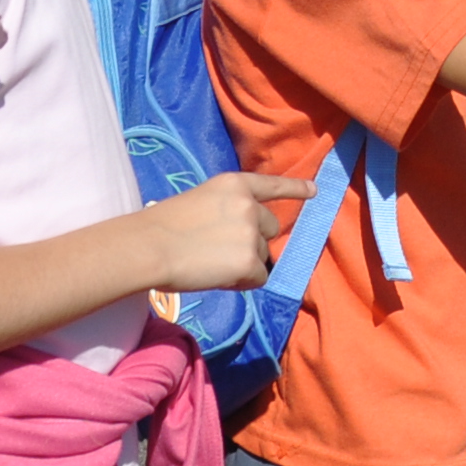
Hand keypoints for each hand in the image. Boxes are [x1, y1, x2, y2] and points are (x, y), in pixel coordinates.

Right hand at [142, 173, 303, 291]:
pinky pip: (258, 278)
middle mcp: (250, 204)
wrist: (150, 246)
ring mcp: (252, 232)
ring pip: (263, 256)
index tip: (314, 192)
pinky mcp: (250, 261)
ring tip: (212, 263)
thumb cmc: (163, 226)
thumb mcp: (201, 201)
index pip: (271, 185)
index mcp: (235, 184)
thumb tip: (244, 236)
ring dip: (245, 263)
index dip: (295, 189)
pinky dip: (242, 282)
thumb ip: (227, 210)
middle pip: (270, 228)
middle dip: (254, 241)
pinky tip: (217, 276)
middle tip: (220, 250)